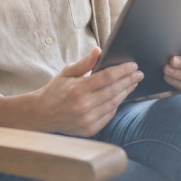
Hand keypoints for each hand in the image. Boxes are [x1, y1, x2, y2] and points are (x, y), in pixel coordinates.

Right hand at [0, 47, 143, 136]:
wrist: (41, 115)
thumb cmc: (55, 91)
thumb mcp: (66, 73)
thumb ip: (85, 63)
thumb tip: (99, 50)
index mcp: (78, 89)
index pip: (107, 77)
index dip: (123, 70)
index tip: (133, 65)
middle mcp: (84, 106)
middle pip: (114, 90)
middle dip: (129, 80)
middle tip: (139, 73)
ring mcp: (87, 120)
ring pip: (114, 103)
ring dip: (126, 92)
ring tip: (133, 83)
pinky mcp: (89, 130)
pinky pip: (109, 115)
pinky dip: (116, 105)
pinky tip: (121, 96)